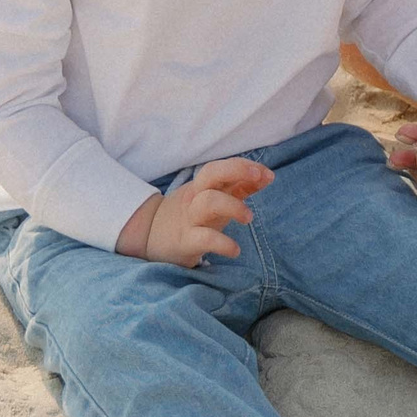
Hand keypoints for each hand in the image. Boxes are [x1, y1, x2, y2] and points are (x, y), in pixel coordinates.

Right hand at [116, 157, 273, 266]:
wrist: (149, 236)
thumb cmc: (191, 215)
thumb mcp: (212, 197)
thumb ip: (239, 187)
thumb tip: (267, 176)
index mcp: (202, 186)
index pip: (220, 167)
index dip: (243, 166)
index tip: (266, 174)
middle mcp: (195, 197)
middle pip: (211, 173)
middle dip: (237, 171)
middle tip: (260, 179)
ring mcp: (190, 218)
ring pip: (209, 202)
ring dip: (234, 206)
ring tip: (249, 219)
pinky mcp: (186, 242)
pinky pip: (205, 238)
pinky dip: (223, 243)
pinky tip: (235, 250)